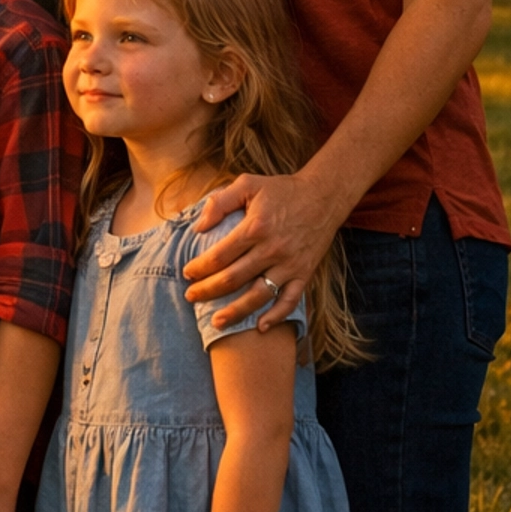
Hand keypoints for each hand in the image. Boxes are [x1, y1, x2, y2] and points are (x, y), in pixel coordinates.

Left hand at [183, 173, 338, 332]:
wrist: (323, 196)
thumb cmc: (282, 189)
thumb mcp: (248, 184)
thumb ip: (220, 202)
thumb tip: (198, 227)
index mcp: (256, 227)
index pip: (220, 255)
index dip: (200, 267)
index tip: (187, 273)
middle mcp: (272, 249)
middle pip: (233, 278)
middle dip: (208, 290)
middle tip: (190, 296)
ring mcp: (290, 264)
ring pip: (258, 295)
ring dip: (236, 311)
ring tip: (216, 321)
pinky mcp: (305, 273)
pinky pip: (290, 300)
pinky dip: (277, 316)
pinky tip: (260, 327)